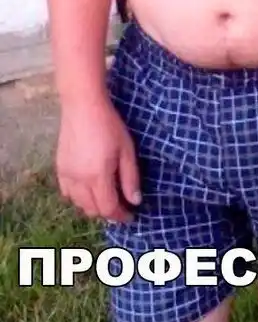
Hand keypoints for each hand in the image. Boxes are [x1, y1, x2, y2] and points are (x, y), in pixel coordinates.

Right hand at [56, 95, 140, 222]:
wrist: (83, 106)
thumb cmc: (109, 124)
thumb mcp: (126, 149)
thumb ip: (130, 177)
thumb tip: (135, 201)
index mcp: (98, 176)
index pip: (108, 208)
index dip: (121, 216)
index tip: (131, 216)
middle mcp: (79, 180)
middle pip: (93, 210)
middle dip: (108, 212)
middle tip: (121, 206)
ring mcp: (66, 175)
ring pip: (79, 204)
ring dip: (93, 206)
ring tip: (106, 197)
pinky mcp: (59, 168)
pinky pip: (67, 193)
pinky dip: (78, 198)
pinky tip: (88, 188)